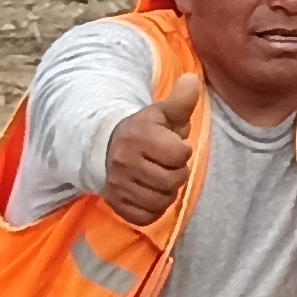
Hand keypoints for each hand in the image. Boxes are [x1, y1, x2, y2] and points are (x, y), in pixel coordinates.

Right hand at [100, 76, 199, 224]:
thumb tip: (192, 80)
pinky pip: (145, 216)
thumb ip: (181, 100)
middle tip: (167, 166)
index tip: (172, 147)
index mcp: (139, 137)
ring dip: (167, 192)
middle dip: (177, 173)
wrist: (104, 148)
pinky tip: (151, 194)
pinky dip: (154, 209)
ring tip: (160, 179)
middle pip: (172, 180)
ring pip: (161, 200)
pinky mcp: (115, 203)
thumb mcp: (161, 113)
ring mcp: (118, 185)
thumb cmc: (142, 130)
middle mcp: (125, 162)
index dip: (182, 152)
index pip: (179, 154)